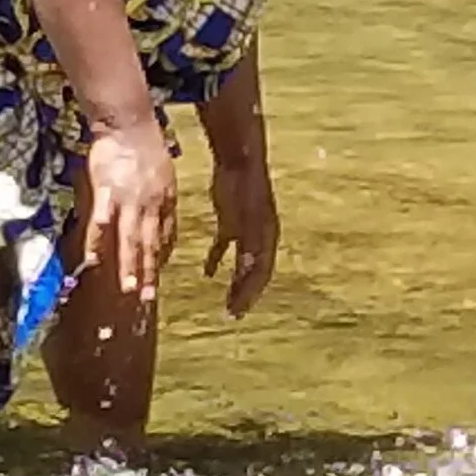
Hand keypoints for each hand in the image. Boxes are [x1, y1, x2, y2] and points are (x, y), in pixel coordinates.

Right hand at [83, 123, 177, 302]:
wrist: (129, 123)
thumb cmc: (145, 147)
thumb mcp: (166, 176)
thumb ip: (163, 201)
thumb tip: (162, 227)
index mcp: (164, 200)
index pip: (163, 235)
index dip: (159, 258)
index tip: (156, 279)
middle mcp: (151, 204)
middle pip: (149, 243)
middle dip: (148, 271)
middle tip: (148, 298)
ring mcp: (129, 199)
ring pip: (130, 238)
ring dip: (129, 265)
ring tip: (130, 289)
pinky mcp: (106, 191)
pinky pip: (102, 221)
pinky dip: (98, 241)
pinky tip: (93, 260)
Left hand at [205, 157, 280, 317]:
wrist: (238, 161)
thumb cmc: (243, 188)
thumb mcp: (244, 217)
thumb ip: (247, 241)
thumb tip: (250, 270)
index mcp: (266, 237)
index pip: (261, 272)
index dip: (250, 293)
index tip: (237, 312)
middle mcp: (260, 237)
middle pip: (255, 272)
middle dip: (245, 294)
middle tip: (233, 314)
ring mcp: (246, 230)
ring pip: (242, 264)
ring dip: (235, 282)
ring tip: (226, 302)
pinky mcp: (231, 221)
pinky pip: (226, 247)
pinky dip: (218, 260)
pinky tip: (208, 273)